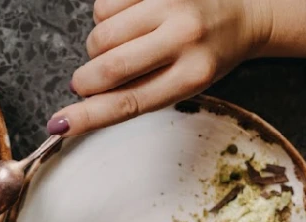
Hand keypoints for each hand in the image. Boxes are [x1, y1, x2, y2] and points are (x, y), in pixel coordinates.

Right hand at [46, 0, 305, 136]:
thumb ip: (138, 95)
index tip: (58, 125)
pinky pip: (104, 4)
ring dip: (98, 46)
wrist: (247, 12)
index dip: (88, 116)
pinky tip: (128, 20)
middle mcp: (184, 37)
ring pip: (100, 34)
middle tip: (86, 82)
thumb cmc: (207, 55)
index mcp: (192, 75)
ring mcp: (171, 3)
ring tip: (123, 45)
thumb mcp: (183, 85)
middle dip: (86, 80)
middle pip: (107, 67)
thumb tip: (79, 111)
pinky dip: (106, 16)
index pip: (128, 103)